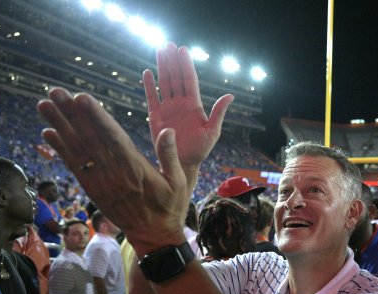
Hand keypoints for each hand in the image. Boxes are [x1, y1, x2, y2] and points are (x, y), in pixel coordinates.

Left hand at [37, 88, 187, 254]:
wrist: (154, 236)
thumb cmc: (170, 206)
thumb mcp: (180, 182)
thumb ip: (170, 156)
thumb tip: (167, 130)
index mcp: (136, 170)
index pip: (112, 139)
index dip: (96, 118)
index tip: (81, 98)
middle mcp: (114, 174)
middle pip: (90, 140)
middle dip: (71, 114)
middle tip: (56, 92)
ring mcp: (102, 183)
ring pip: (78, 151)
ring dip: (60, 126)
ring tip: (45, 105)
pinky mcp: (94, 191)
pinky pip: (75, 167)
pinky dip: (61, 150)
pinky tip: (48, 133)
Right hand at [144, 43, 233, 182]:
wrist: (182, 163)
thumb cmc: (200, 150)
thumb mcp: (212, 132)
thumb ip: (218, 113)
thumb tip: (230, 96)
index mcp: (194, 105)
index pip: (189, 80)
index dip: (186, 65)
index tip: (183, 50)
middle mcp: (180, 103)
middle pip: (175, 77)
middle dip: (173, 61)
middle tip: (169, 45)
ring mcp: (167, 108)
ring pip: (164, 83)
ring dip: (162, 67)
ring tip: (160, 51)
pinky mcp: (155, 116)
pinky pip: (151, 97)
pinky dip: (148, 85)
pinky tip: (147, 72)